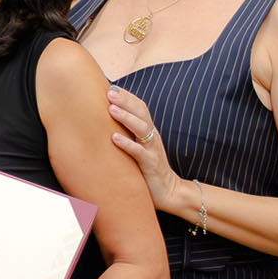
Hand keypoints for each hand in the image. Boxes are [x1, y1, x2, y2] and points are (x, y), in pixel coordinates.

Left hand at [106, 86, 181, 211]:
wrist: (169, 192)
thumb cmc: (148, 169)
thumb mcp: (140, 148)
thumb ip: (129, 136)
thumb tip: (108, 126)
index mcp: (149, 132)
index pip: (140, 108)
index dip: (127, 97)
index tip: (111, 87)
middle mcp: (152, 137)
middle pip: (141, 113)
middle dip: (125, 101)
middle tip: (109, 92)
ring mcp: (152, 150)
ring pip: (141, 129)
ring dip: (125, 117)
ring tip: (111, 109)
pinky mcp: (151, 165)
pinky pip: (139, 152)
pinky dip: (127, 144)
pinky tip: (114, 138)